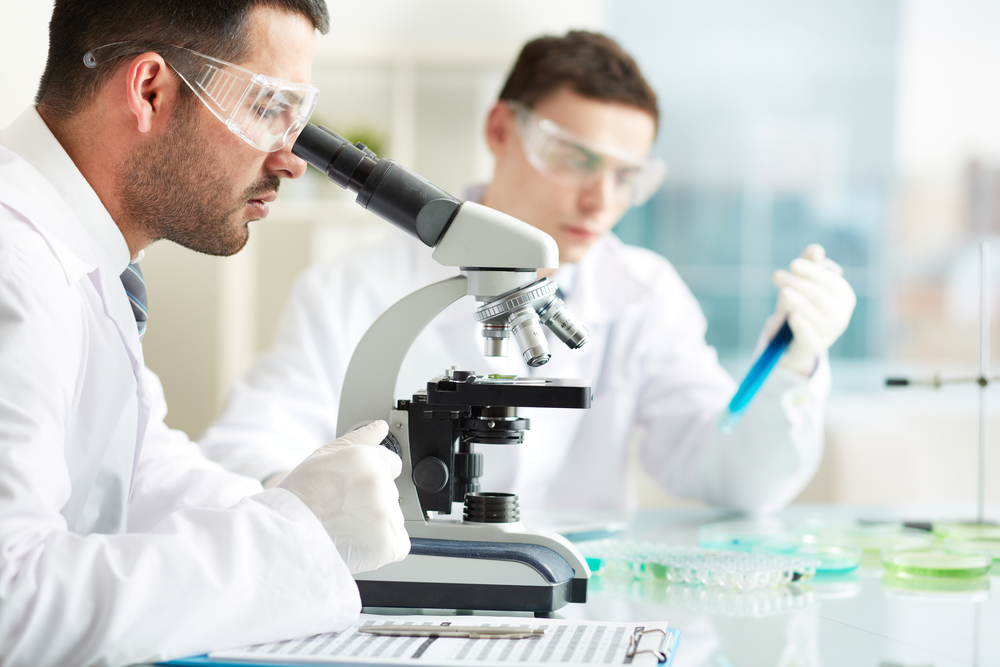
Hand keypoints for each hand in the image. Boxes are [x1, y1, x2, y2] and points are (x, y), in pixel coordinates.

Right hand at [278, 421, 409, 573]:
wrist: (285, 538)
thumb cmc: (299, 499)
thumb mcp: (322, 457)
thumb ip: (358, 440)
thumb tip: (380, 427)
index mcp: (366, 459)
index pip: (392, 463)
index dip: (372, 476)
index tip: (356, 488)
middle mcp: (379, 483)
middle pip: (391, 492)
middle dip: (373, 500)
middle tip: (344, 509)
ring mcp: (386, 514)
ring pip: (392, 517)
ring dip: (377, 525)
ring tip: (346, 528)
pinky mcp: (389, 542)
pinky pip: (398, 544)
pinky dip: (382, 547)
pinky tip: (357, 543)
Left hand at [771, 244, 855, 375]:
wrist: (796, 340)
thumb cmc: (804, 305)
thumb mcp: (804, 284)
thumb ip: (809, 267)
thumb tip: (815, 249)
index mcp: (843, 295)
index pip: (829, 280)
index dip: (811, 271)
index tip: (793, 264)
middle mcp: (841, 314)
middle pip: (820, 296)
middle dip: (798, 284)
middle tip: (776, 276)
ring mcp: (829, 332)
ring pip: (815, 315)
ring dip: (797, 302)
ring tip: (783, 293)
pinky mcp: (814, 346)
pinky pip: (808, 335)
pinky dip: (801, 325)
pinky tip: (793, 316)